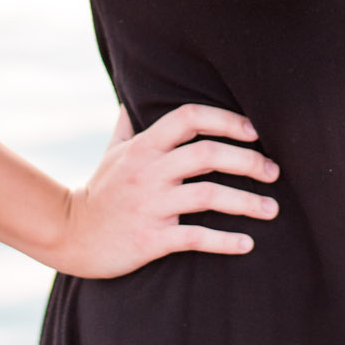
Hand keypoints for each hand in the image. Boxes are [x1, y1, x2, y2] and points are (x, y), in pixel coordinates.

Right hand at [55, 102, 279, 277]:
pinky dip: (225, 241)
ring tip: (272, 209)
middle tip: (274, 171)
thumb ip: (128, 126)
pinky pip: (196, 238)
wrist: (71, 236)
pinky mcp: (151, 239)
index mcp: (144, 147)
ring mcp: (150, 206)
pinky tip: (247, 243)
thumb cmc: (99, 192)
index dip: (225, 119)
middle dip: (248, 160)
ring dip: (247, 202)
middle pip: (207, 154)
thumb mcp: (112, 153)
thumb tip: (132, 100)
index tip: (253, 131)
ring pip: (208, 195)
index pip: (189, 118)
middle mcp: (149, 172)